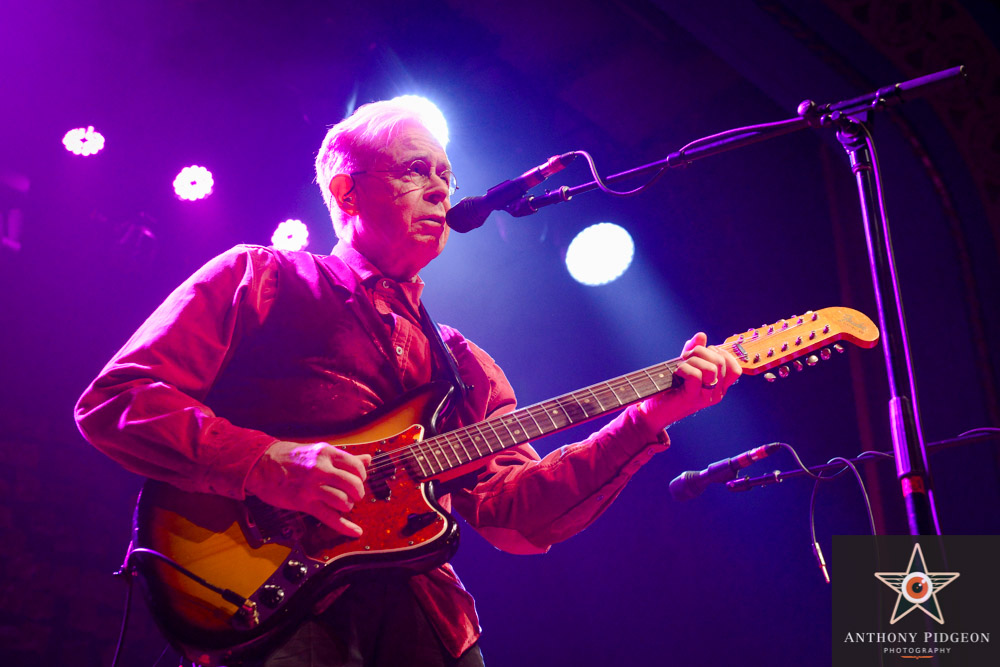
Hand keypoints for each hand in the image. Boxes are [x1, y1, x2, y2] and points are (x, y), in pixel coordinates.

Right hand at [246, 441, 371, 536]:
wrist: (261, 464)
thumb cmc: (291, 457)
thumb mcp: (317, 451)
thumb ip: (344, 457)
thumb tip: (367, 460)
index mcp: (326, 453)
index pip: (356, 467)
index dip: (361, 476)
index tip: (357, 480)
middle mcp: (321, 469)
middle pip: (353, 485)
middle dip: (358, 493)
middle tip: (353, 495)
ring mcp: (312, 487)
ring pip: (343, 502)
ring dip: (348, 506)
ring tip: (343, 504)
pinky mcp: (304, 503)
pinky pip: (330, 517)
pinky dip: (345, 527)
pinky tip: (356, 532)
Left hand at [634, 332, 741, 431]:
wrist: (655, 411)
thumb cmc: (671, 387)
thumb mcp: (686, 364)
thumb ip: (695, 350)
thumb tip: (701, 335)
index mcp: (720, 386)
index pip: (734, 368)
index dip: (720, 354)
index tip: (702, 353)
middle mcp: (717, 393)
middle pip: (720, 362)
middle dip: (701, 352)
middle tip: (686, 357)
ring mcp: (706, 397)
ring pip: (711, 368)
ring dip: (693, 360)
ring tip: (682, 365)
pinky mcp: (692, 398)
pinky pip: (696, 375)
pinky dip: (684, 368)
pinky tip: (676, 372)